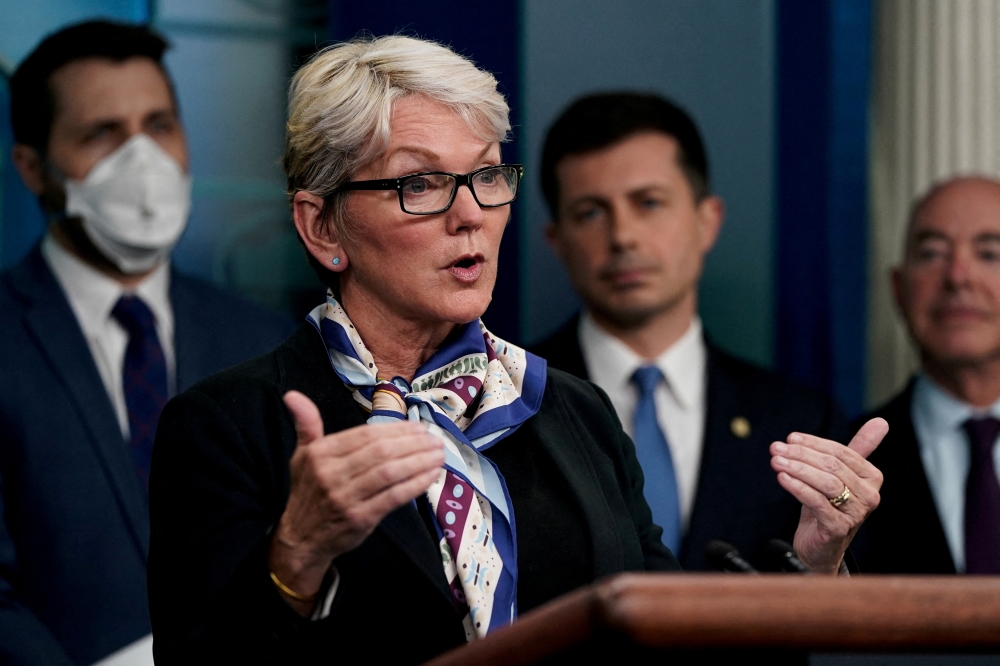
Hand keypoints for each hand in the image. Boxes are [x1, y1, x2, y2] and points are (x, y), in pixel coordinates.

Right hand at [267, 390, 443, 612]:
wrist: (301, 540)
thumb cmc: (309, 492)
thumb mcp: (301, 456)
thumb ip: (306, 425)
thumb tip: (292, 394)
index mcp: (320, 454)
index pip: (365, 435)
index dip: (396, 429)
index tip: (418, 427)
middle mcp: (331, 474)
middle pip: (381, 452)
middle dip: (413, 443)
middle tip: (435, 439)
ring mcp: (346, 498)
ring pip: (390, 472)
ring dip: (420, 461)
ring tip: (439, 454)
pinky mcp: (360, 519)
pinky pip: (394, 496)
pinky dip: (416, 484)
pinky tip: (431, 475)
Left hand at [770, 418, 887, 574]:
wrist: (820, 545)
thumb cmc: (829, 505)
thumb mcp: (839, 476)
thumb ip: (856, 449)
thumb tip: (881, 421)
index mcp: (872, 478)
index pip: (842, 453)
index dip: (814, 443)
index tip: (790, 438)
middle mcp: (869, 496)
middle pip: (832, 466)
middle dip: (801, 454)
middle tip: (776, 448)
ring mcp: (856, 513)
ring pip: (825, 483)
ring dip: (797, 469)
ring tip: (775, 461)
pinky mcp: (839, 528)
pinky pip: (817, 502)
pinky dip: (798, 488)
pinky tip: (782, 478)